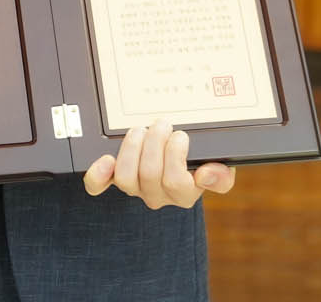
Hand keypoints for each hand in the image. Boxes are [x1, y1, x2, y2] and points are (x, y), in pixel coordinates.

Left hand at [82, 119, 235, 208]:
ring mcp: (136, 188)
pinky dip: (98, 175)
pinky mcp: (115, 179)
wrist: (182, 161)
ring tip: (141, 130)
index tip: (180, 135)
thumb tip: (207, 174)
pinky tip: (105, 161)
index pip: (176, 182)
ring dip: (132, 148)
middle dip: (155, 142)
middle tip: (162, 123)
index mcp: (185, 194)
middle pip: (150, 173)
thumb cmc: (200, 161)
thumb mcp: (219, 166)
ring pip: (127, 177)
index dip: (175, 155)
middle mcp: (158, 195)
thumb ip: (222, 176)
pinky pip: (99, 185)